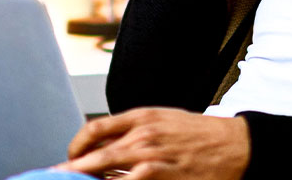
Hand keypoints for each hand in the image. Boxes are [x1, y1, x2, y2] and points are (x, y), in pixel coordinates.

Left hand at [57, 107, 249, 179]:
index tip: (70, 157)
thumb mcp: (165, 120)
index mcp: (141, 117)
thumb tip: (107, 146)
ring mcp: (151, 159)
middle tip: (56, 177)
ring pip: (106, 174)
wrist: (236, 146)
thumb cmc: (201, 135)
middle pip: (94, 156)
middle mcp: (142, 136)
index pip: (95, 129)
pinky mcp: (162, 178)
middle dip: (71, 171)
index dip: (76, 144)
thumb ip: (136, 130)